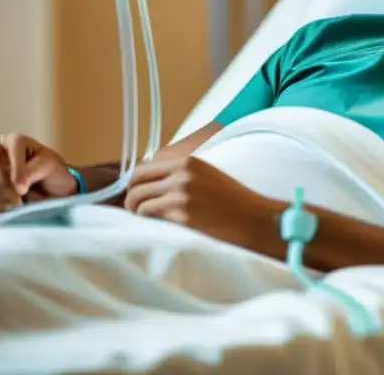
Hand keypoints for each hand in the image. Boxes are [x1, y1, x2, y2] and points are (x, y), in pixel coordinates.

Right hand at [0, 134, 76, 215]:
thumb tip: (17, 186)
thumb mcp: (50, 169)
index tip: (22, 189)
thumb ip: (34, 171)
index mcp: (15, 141)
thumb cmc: (49, 176)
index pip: (10, 145)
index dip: (15, 169)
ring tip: (4, 211)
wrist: (46, 192)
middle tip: (14, 204)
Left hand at [124, 156, 277, 248]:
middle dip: (130, 193)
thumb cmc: (233, 200)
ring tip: (140, 216)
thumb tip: (154, 180)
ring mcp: (181, 193)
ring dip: (135, 208)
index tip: (137, 189)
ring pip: (139, 198)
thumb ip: (182, 172)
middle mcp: (182, 173)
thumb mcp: (207, 174)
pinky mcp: (181, 214)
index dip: (137, 179)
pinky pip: (149, 214)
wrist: (253, 218)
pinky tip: (153, 223)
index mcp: (188, 161)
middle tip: (133, 205)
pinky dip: (145, 219)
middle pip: (137, 179)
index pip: (146, 165)